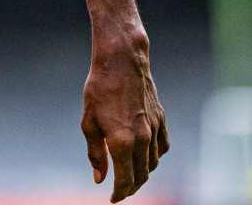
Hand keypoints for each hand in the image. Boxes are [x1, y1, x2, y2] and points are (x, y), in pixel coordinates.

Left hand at [82, 27, 168, 201]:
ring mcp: (154, 129)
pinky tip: (146, 155)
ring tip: (131, 175)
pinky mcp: (161, 119)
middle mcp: (142, 139)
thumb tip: (100, 179)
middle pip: (142, 176)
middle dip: (131, 188)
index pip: (125, 181)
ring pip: (154, 164)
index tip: (112, 199)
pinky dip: (155, 157)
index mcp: (122, 142)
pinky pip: (163, 147)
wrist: (121, 61)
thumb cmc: (100, 89)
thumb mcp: (89, 122)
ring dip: (143, 174)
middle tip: (120, 190)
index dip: (119, 194)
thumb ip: (96, 154)